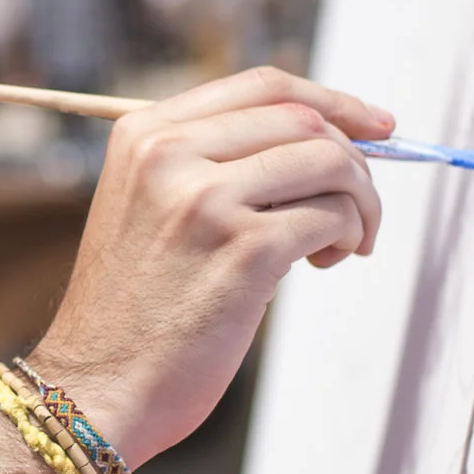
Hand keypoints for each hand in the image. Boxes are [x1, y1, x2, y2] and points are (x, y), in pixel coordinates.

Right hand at [37, 66, 392, 466]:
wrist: (98, 388)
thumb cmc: (136, 311)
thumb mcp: (152, 209)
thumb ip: (214, 166)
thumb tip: (326, 143)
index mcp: (145, 133)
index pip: (263, 86)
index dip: (331, 101)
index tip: (376, 124)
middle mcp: (171, 153)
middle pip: (303, 119)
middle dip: (355, 159)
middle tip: (360, 206)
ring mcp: (206, 198)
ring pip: (329, 163)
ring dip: (359, 202)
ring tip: (341, 244)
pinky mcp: (243, 249)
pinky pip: (331, 216)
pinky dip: (348, 236)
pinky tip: (325, 262)